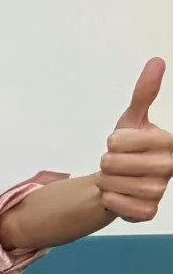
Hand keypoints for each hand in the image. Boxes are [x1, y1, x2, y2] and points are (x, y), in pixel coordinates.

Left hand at [95, 57, 172, 222]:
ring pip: (120, 186)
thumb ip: (144, 94)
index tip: (115, 141)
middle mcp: (169, 167)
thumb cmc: (128, 147)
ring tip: (111, 178)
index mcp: (169, 143)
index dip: (116, 141)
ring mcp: (160, 191)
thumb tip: (157, 61)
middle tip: (109, 162)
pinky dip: (111, 200)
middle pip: (120, 164)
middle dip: (107, 162)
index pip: (133, 139)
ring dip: (106, 181)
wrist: (118, 179)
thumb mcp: (132, 119)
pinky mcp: (149, 212)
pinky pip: (123, 207)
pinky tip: (113, 194)